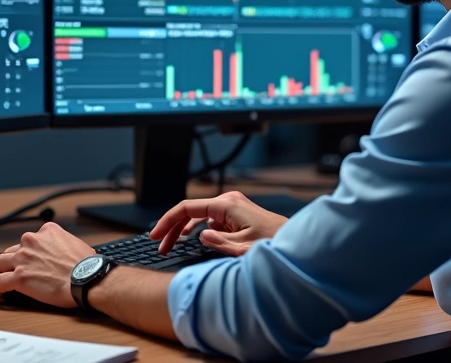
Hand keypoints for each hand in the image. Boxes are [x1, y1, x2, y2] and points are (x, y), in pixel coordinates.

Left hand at [0, 221, 94, 306]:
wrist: (88, 279)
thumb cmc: (87, 266)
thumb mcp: (75, 243)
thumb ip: (62, 244)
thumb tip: (62, 254)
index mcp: (47, 231)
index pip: (29, 240)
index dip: (29, 252)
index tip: (31, 260)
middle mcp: (31, 241)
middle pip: (12, 250)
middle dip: (15, 261)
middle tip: (20, 271)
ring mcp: (23, 259)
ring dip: (3, 272)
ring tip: (7, 281)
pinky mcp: (18, 278)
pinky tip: (1, 295)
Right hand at [149, 191, 287, 256]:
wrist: (295, 244)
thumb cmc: (275, 244)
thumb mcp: (245, 248)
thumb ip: (220, 243)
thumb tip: (200, 235)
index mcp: (227, 205)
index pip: (187, 208)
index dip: (167, 222)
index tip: (155, 236)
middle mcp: (228, 202)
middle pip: (190, 211)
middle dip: (172, 228)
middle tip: (160, 246)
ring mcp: (232, 208)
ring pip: (198, 216)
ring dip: (183, 230)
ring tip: (170, 246)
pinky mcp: (235, 216)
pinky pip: (209, 220)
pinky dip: (196, 230)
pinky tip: (189, 240)